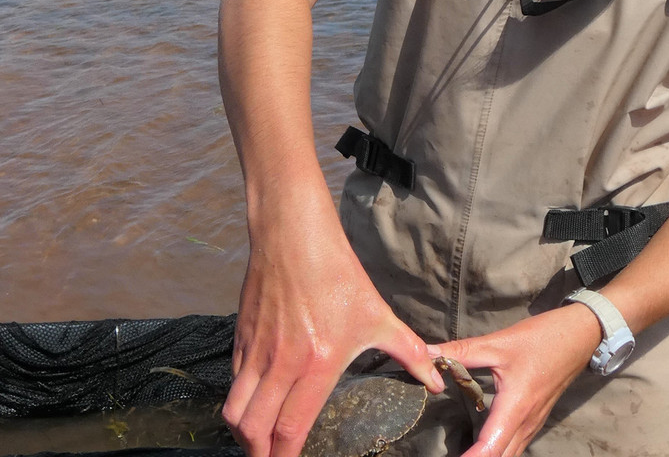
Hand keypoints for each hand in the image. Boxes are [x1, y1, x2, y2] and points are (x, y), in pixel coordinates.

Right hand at [221, 193, 444, 456]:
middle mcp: (281, 362)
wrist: (294, 234)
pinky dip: (239, 400)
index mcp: (316, 362)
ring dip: (243, 432)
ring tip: (259, 439)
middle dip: (260, 454)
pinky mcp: (241, 336)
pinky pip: (232, 381)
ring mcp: (256, 350)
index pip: (290, 428)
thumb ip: (409, 353)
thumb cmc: (338, 274)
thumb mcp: (378, 315)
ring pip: (234, 410)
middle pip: (253, 429)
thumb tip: (436, 380)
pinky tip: (255, 401)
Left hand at [429, 305, 600, 456]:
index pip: (489, 448)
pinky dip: (499, 451)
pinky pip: (516, 445)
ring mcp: (534, 423)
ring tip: (463, 454)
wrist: (580, 335)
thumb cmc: (542, 339)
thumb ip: (461, 352)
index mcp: (515, 407)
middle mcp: (526, 422)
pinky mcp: (536, 418)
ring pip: (510, 454)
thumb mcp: (499, 343)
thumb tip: (427, 354)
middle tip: (451, 456)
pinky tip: (483, 446)